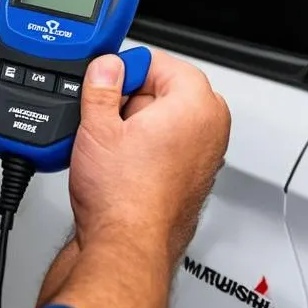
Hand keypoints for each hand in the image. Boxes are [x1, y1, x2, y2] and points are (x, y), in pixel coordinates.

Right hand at [68, 50, 229, 270]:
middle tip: (105, 117)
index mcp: (197, 103)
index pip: (158, 61)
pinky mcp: (194, 176)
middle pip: (164, 89)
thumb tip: (106, 66)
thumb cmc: (122, 196)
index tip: (106, 83)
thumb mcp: (97, 125)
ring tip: (111, 145)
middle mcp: (211, 126)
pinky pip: (170, 144)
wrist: (127, 245)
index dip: (124, 70)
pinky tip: (122, 162)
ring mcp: (206, 154)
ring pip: (165, 118)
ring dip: (137, 124)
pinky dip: (148, 146)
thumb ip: (101, 84)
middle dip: (132, 98)